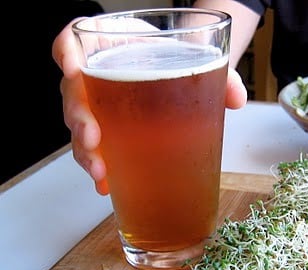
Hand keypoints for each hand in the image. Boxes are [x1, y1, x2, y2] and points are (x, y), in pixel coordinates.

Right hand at [52, 19, 247, 194]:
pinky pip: (95, 148)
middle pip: (72, 95)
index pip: (72, 41)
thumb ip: (218, 74)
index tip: (72, 67)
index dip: (66, 53)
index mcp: (112, 46)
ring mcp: (100, 105)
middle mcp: (97, 77)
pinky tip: (107, 185)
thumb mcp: (194, 58)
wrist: (173, 66)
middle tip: (93, 139)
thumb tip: (237, 99)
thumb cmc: (173, 59)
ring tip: (101, 172)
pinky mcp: (108, 129)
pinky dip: (100, 168)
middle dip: (79, 120)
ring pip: (79, 128)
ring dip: (86, 152)